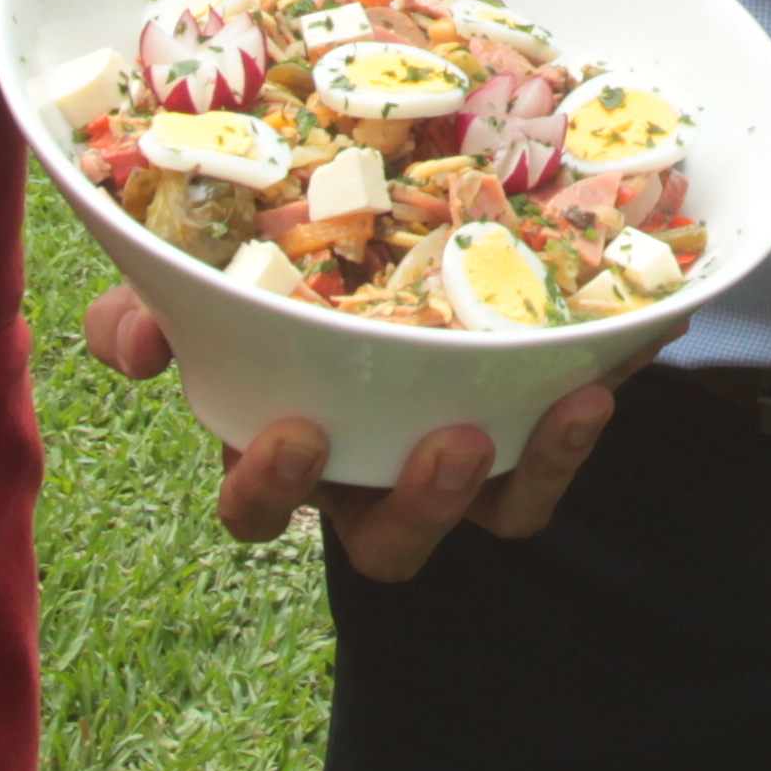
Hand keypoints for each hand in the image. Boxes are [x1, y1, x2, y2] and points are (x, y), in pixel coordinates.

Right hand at [76, 284, 672, 579]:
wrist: (400, 225)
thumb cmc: (276, 273)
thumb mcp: (206, 281)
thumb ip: (150, 306)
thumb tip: (133, 341)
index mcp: (283, 449)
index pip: (257, 512)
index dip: (271, 490)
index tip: (295, 432)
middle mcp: (374, 476)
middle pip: (392, 545)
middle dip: (419, 507)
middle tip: (448, 445)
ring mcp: (465, 461)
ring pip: (501, 514)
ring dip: (535, 472)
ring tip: (569, 409)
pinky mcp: (537, 425)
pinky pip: (571, 441)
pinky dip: (599, 399)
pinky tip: (636, 336)